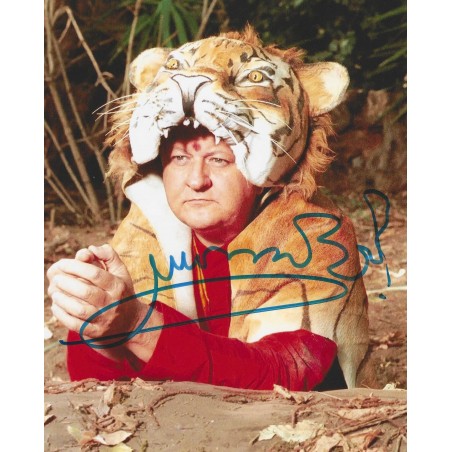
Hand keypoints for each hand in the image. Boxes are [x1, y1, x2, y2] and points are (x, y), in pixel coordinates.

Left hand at [47, 244, 160, 360]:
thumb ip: (109, 256)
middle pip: (86, 292)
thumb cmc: (121, 292)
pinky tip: (56, 306)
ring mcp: (103, 319)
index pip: (95, 274)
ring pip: (79, 309)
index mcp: (117, 285)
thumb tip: (91, 248)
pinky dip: (62, 315)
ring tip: (54, 291)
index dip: (76, 267)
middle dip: (67, 282)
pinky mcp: (95, 332)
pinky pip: (75, 325)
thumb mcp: (121, 272)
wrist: (131, 322)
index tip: (62, 263)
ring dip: (62, 299)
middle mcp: (111, 303)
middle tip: (56, 278)